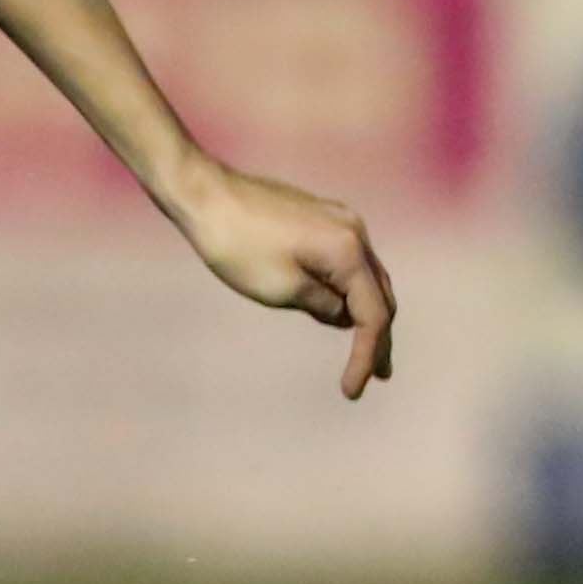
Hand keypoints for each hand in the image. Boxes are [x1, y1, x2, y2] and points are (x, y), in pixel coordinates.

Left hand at [172, 159, 398, 399]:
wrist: (203, 193)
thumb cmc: (235, 244)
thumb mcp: (280, 289)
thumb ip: (322, 306)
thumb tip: (343, 315)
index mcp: (348, 252)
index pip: (372, 315)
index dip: (367, 355)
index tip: (353, 390)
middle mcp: (355, 232)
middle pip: (379, 295)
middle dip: (377, 338)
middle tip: (378, 376)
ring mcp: (341, 221)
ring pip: (365, 277)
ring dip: (366, 313)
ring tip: (366, 351)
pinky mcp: (323, 217)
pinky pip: (347, 261)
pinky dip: (349, 290)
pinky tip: (341, 311)